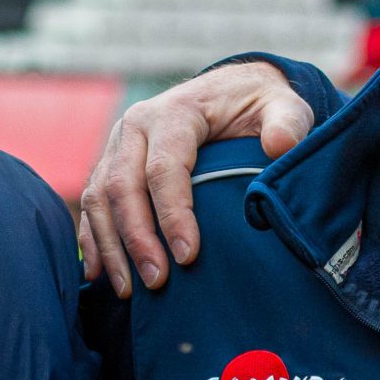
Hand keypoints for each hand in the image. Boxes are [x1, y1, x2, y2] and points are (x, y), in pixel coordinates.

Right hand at [77, 61, 313, 296]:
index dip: (172, 214)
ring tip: (130, 289)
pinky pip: (91, 205)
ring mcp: (117, 146)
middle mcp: (135, 126)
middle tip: (157, 281)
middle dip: (137, 239)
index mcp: (175, 111)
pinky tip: (100, 274)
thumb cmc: (256, 105)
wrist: (228, 90)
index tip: (189, 256)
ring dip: (111, 247)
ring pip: (99, 199)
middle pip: (122, 186)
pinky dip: (93, 240)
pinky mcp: (108, 165)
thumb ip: (288, 121)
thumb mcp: (283, 104)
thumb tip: (280, 145)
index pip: (164, 167)